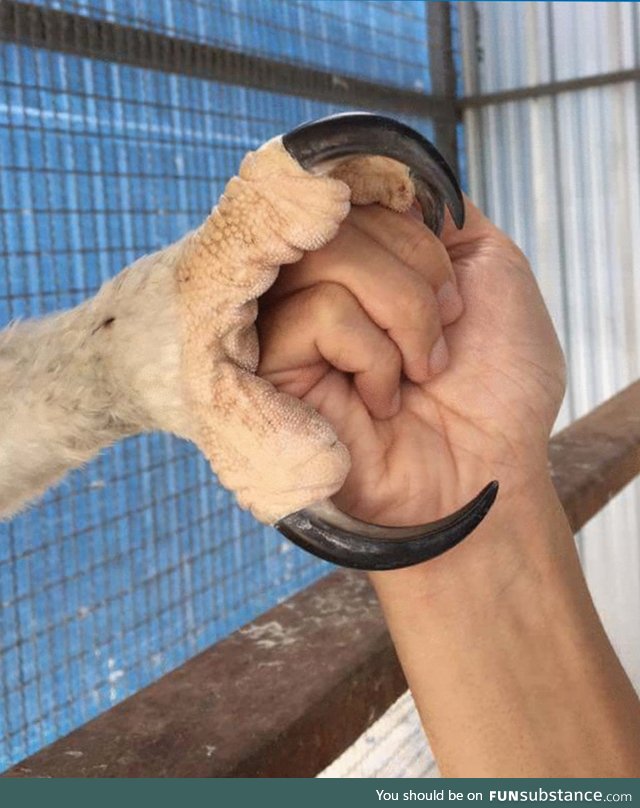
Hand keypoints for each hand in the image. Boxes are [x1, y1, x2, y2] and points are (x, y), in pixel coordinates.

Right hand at [257, 198, 564, 526]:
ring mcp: (297, 329)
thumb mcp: (493, 268)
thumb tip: (388, 177)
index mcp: (370, 262)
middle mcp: (324, 287)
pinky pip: (319, 316)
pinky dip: (374, 355)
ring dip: (402, 314)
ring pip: (327, 261)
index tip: (448, 275)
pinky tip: (383, 399)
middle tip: (446, 331)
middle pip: (340, 218)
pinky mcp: (278, 373)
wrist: (489, 468)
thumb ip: (437, 213)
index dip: (408, 223)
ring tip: (419, 371)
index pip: (357, 191)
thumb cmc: (498, 383)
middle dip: (416, 273)